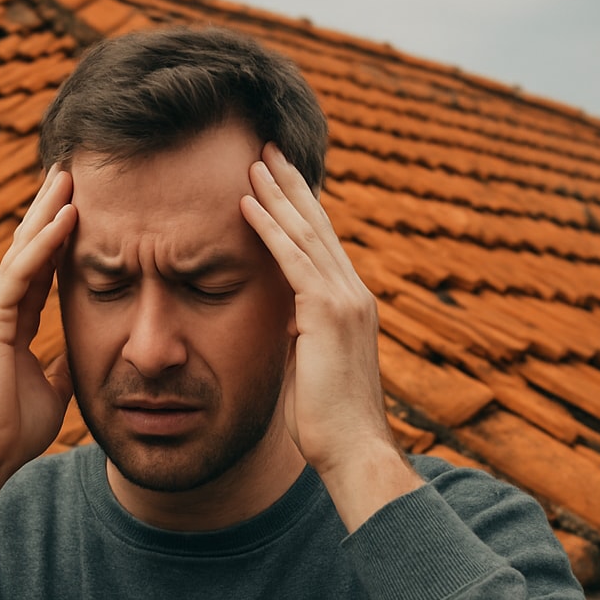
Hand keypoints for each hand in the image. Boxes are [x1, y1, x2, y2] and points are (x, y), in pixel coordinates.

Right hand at [0, 166, 77, 522]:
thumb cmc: (11, 431)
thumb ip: (65, 363)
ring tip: (69, 174)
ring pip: (23, 248)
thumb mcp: (54, 389)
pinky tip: (66, 215)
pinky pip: (20, 272)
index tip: (81, 202)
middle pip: (28, 246)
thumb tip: (89, 353)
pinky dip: (44, 242)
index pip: (41, 266)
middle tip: (72, 169)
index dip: (60, 234)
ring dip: (47, 210)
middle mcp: (0, 309)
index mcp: (15, 321)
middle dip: (50, 207)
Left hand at [239, 143, 404, 488]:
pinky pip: (292, 259)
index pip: (319, 243)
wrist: (352, 451)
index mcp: (348, 304)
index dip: (299, 208)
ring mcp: (345, 300)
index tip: (277, 178)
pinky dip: (269, 228)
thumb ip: (299, 336)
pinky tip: (247, 203)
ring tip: (253, 160)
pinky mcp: (328, 313)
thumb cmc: (324, 422)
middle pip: (316, 225)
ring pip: (305, 232)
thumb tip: (284, 324)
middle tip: (267, 148)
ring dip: (277, 193)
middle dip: (291, 184)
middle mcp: (353, 293)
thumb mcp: (307, 366)